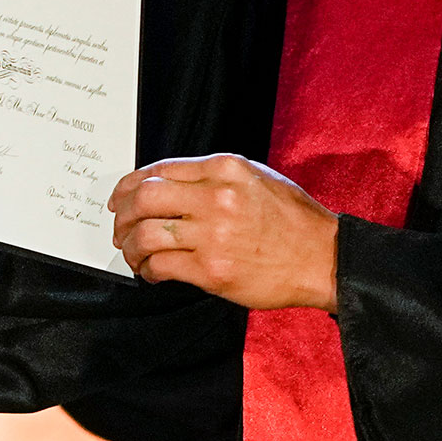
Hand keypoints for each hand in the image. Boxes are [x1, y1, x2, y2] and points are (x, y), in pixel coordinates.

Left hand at [110, 154, 338, 311]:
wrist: (322, 257)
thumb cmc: (294, 220)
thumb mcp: (257, 178)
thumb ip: (214, 177)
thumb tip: (168, 187)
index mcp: (226, 168)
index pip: (160, 170)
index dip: (130, 185)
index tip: (120, 197)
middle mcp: (217, 196)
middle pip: (145, 198)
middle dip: (122, 215)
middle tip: (119, 227)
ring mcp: (214, 234)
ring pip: (146, 234)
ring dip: (131, 247)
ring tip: (133, 254)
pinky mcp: (213, 270)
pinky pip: (162, 266)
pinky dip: (148, 270)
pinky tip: (151, 273)